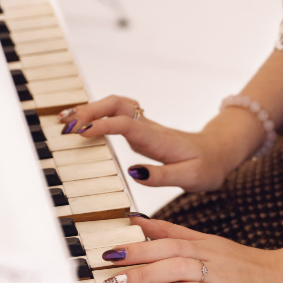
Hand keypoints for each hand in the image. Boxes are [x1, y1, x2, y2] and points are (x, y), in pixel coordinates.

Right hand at [58, 96, 264, 191]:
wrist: (218, 153)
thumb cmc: (205, 167)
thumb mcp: (190, 177)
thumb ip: (163, 176)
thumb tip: (135, 173)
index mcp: (158, 139)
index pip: (126, 124)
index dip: (103, 125)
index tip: (81, 132)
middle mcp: (148, 128)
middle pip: (116, 105)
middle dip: (90, 110)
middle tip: (66, 124)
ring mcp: (143, 126)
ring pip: (114, 105)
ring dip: (89, 108)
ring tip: (64, 118)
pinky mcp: (140, 130)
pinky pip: (115, 114)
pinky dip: (95, 114)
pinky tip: (80, 122)